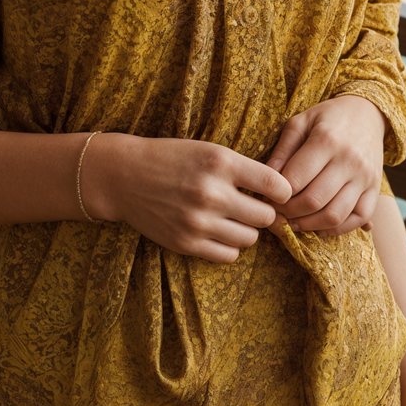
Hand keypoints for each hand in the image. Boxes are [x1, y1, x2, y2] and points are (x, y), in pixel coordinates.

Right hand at [88, 134, 293, 262]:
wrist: (124, 176)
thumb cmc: (172, 159)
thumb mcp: (209, 150)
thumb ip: (244, 170)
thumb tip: (282, 196)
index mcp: (221, 162)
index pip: (276, 185)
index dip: (282, 192)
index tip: (276, 193)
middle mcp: (211, 192)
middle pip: (266, 217)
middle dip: (263, 213)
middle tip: (251, 207)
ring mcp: (198, 221)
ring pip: (249, 238)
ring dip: (246, 230)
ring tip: (231, 218)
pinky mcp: (186, 243)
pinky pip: (229, 255)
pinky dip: (229, 246)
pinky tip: (218, 231)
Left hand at [262, 95, 387, 238]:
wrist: (367, 113)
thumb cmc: (327, 118)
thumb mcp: (300, 122)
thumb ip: (282, 150)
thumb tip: (265, 179)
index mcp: (327, 141)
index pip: (295, 180)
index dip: (276, 194)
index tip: (266, 197)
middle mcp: (349, 161)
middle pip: (313, 201)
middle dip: (288, 212)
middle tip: (277, 212)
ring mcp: (365, 177)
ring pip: (334, 215)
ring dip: (308, 225)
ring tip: (293, 221)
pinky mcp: (375, 189)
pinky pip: (358, 219)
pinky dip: (336, 229)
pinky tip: (318, 224)